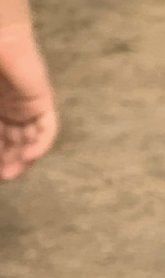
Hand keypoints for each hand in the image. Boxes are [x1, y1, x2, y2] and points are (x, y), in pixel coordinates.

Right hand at [0, 23, 57, 180]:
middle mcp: (8, 108)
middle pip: (11, 142)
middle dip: (6, 161)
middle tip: (2, 177)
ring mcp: (26, 105)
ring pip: (28, 138)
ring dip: (22, 158)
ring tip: (11, 173)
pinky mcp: (41, 100)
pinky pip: (46, 127)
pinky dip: (39, 144)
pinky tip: (28, 157)